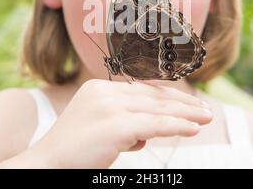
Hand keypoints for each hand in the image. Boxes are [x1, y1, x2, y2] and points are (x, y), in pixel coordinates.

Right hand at [33, 79, 212, 167]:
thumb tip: (147, 133)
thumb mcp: (98, 127)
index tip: (188, 103)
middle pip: (154, 96)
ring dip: (186, 114)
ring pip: (158, 109)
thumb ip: (122, 123)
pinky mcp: (116, 125)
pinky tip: (193, 128)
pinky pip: (154, 125)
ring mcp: (110, 107)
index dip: (168, 96)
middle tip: (205, 109)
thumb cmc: (73, 151)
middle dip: (183, 103)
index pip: (143, 90)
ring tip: (206, 118)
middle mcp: (105, 92)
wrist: (46, 165)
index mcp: (100, 88)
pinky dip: (177, 126)